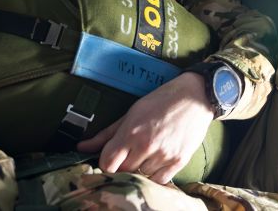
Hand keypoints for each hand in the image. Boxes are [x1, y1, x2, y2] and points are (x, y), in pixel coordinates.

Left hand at [77, 72, 214, 183]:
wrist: (195, 97)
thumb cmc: (161, 101)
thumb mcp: (131, 113)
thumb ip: (106, 134)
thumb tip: (81, 146)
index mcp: (131, 132)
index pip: (107, 163)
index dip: (105, 164)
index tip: (109, 160)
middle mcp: (146, 145)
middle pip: (123, 171)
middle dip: (123, 165)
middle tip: (129, 154)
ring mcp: (163, 155)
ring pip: (140, 176)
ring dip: (139, 168)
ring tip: (146, 153)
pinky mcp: (178, 161)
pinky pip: (158, 180)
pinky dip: (154, 175)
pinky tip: (156, 161)